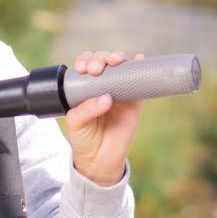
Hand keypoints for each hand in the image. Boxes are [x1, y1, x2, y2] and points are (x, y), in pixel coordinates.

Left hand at [63, 51, 142, 185]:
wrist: (99, 160)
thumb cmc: (83, 139)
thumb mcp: (75, 124)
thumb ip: (86, 109)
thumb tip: (107, 97)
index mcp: (84, 86)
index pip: (85, 64)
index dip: (85, 60)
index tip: (83, 68)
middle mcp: (102, 84)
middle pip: (103, 60)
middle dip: (100, 58)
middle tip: (96, 69)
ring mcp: (120, 90)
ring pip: (121, 66)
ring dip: (118, 57)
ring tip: (115, 61)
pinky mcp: (135, 100)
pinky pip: (139, 81)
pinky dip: (140, 66)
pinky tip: (140, 59)